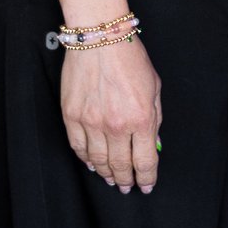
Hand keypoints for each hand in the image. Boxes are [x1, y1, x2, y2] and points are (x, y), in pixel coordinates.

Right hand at [60, 36, 162, 194]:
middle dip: (125, 180)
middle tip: (127, 187)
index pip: (144, 160)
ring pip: (97, 160)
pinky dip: (86, 159)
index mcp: (142, 118)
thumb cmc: (131, 60)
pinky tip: (92, 164)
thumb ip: (154, 119)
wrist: (100, 41)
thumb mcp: (155, 89)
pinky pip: (78, 147)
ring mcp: (91, 122)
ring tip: (111, 179)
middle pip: (120, 165)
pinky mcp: (72, 116)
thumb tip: (152, 143)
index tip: (147, 185)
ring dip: (106, 173)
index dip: (146, 177)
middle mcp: (116, 125)